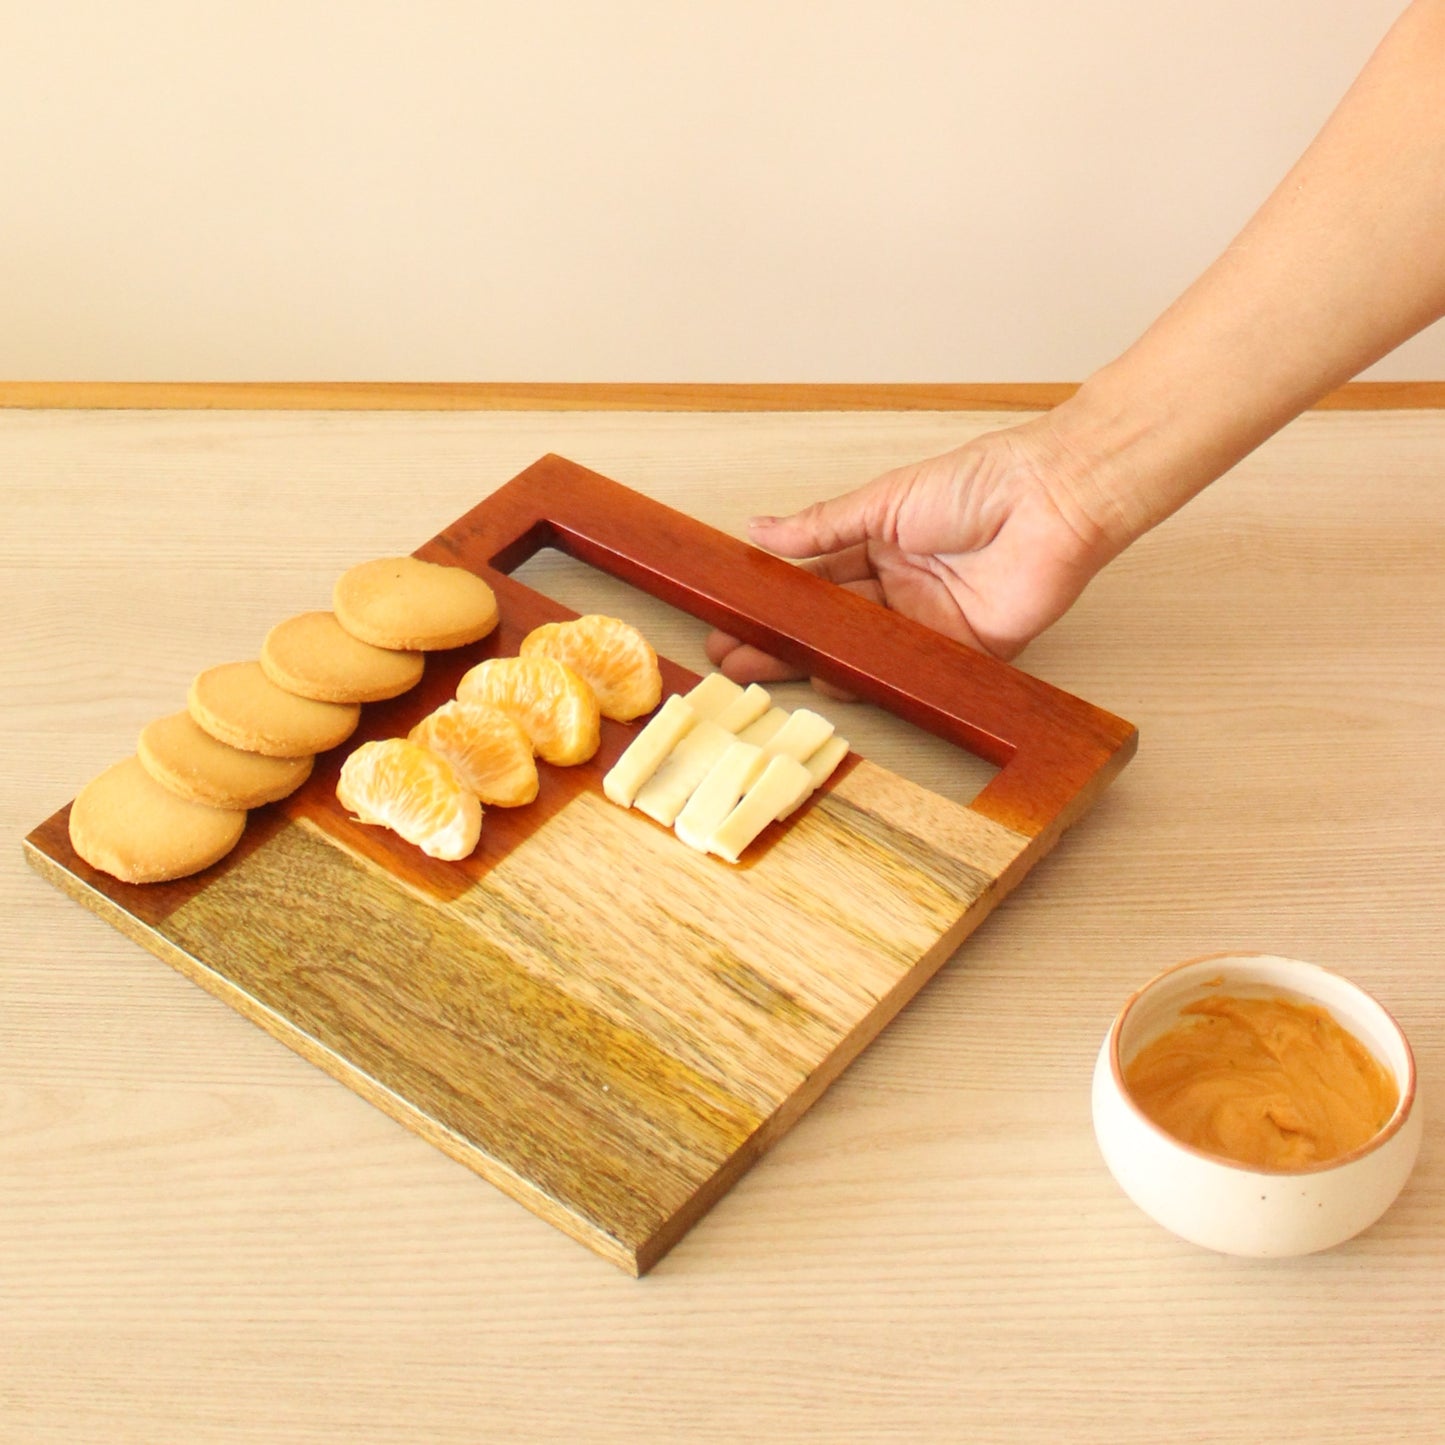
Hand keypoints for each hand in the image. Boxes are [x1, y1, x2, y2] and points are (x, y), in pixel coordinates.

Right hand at [705, 416, 1124, 687]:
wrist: (1050, 498)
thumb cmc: (980, 482)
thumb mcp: (884, 499)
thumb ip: (822, 526)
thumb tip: (761, 530)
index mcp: (881, 546)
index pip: (815, 583)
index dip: (774, 602)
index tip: (731, 618)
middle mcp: (901, 589)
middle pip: (831, 625)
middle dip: (779, 642)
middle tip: (730, 659)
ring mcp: (929, 624)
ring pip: (861, 652)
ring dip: (812, 662)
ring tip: (759, 672)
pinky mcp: (963, 651)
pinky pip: (909, 670)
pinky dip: (870, 677)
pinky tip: (826, 682)